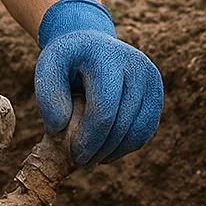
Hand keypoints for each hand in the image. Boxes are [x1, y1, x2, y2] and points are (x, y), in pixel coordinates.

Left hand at [34, 0, 162, 165]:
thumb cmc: (67, 60)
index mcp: (107, 57)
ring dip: (114, 152)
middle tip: (81, 162)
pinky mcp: (157, 92)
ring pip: (138, 132)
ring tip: (92, 157)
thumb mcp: (48, 67)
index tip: (74, 155)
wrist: (91, 42)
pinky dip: (126, 146)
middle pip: (122, 125)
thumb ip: (48, 95)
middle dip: (100, 150)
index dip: (89, 140)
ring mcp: (151, 78)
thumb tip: (60, 128)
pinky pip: (145, 130)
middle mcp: (136, 65)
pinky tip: (107, 149)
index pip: (104, 110)